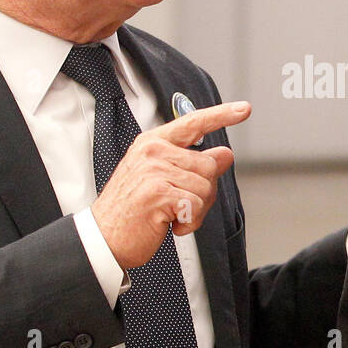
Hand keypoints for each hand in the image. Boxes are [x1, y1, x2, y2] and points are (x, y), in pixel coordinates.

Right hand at [90, 101, 250, 267]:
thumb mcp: (163, 180)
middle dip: (203, 193)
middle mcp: (153, 151)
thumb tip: (224, 154)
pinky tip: (170, 224)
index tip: (244, 109)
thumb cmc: (131, 211)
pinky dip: (189, 222)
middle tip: (180, 206)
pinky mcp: (158, 192)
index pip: (193, 122)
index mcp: (153, 143)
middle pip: (209, 166)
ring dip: (196, 210)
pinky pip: (196, 206)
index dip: (221, 115)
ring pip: (206, 188)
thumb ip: (193, 165)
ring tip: (170, 215)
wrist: (103, 239)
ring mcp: (154, 170)